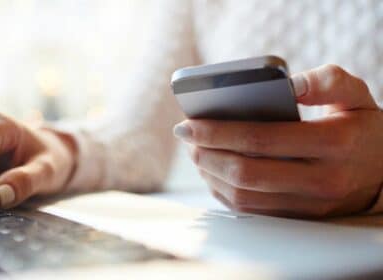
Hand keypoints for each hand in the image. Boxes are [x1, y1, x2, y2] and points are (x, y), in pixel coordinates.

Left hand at [174, 64, 382, 217]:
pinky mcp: (298, 216)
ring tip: (194, 150)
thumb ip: (326, 81)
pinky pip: (250, 210)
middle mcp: (322, 180)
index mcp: (335, 143)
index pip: (262, 139)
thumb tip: (287, 83)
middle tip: (185, 135)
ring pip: (244, 196)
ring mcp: (309, 204)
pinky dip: (223, 190)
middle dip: (206, 153)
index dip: (218, 131)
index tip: (189, 122)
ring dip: (209, 173)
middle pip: (246, 173)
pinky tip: (211, 170)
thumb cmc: (362, 126)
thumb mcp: (355, 94)